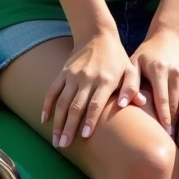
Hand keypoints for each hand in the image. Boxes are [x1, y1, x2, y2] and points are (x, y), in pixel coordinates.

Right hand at [41, 27, 146, 147]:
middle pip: (76, 106)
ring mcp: (73, 75)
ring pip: (62, 102)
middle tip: (64, 145)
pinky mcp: (63, 72)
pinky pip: (52, 90)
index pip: (95, 103)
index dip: (89, 120)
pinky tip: (45, 120)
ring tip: (56, 140)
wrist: (97, 34)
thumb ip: (133, 87)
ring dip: (58, 122)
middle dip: (69, 127)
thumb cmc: (116, 57)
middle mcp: (87, 78)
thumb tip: (133, 104)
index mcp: (105, 80)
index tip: (84, 136)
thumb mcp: (130, 69)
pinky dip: (47, 105)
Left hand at [120, 28, 178, 136]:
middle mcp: (174, 72)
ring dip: (176, 117)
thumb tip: (123, 104)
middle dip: (170, 122)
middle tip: (166, 140)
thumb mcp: (134, 62)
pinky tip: (175, 118)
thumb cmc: (147, 53)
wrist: (170, 36)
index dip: (164, 117)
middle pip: (173, 103)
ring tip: (170, 134)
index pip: (162, 98)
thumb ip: (129, 83)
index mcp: (159, 69)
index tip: (165, 134)